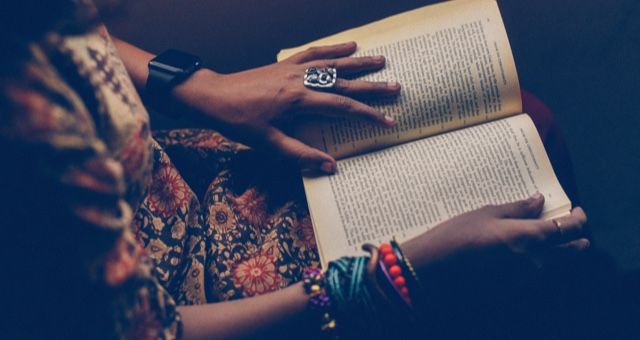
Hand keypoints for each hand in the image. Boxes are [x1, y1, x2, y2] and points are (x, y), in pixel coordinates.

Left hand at [174, 41, 399, 172]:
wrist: (212, 97)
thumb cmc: (238, 122)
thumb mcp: (268, 144)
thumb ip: (300, 155)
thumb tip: (330, 166)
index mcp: (298, 101)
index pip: (341, 107)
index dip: (367, 115)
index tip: (387, 122)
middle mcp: (300, 80)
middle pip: (343, 81)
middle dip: (372, 86)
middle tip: (397, 87)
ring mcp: (292, 69)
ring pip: (332, 63)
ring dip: (358, 62)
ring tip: (381, 60)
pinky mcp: (285, 64)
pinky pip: (313, 53)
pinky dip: (332, 49)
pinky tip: (348, 46)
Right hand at [402, 192, 588, 271]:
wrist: (435, 265)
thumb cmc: (459, 233)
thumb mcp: (489, 213)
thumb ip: (518, 208)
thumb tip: (539, 200)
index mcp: (531, 237)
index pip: (569, 229)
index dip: (578, 218)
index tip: (576, 211)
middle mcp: (534, 261)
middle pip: (570, 252)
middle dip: (577, 240)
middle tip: (575, 229)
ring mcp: (523, 277)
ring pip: (552, 264)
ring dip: (555, 252)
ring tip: (547, 239)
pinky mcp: (511, 287)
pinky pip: (533, 273)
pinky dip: (536, 262)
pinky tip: (522, 254)